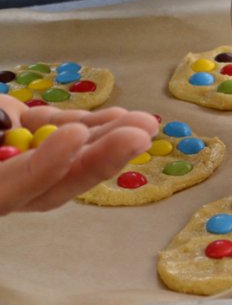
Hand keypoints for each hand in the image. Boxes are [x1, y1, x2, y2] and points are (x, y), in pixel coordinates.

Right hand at [0, 95, 157, 214]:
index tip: (74, 134)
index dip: (49, 165)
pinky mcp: (34, 136)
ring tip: (145, 122)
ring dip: (110, 138)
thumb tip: (11, 124)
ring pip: (73, 157)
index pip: (16, 188)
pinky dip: (94, 126)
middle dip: (102, 158)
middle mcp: (10, 184)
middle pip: (59, 181)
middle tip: (138, 138)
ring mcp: (24, 160)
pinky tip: (121, 116)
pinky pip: (68, 135)